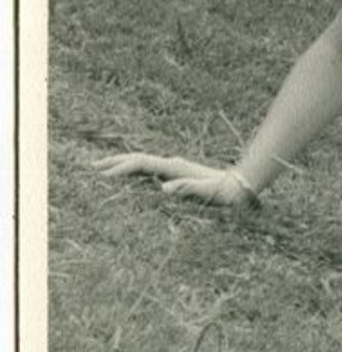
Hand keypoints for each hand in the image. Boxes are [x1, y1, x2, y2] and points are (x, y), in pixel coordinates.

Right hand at [94, 153, 258, 206]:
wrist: (239, 186)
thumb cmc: (224, 192)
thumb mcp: (208, 192)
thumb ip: (188, 188)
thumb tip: (164, 188)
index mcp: (175, 167)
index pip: (142, 163)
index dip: (122, 168)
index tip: (103, 176)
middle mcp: (171, 164)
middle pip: (137, 158)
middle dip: (115, 162)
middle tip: (91, 167)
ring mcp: (173, 168)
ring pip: (141, 163)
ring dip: (122, 165)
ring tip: (102, 170)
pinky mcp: (176, 175)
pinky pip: (148, 171)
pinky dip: (133, 172)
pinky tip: (127, 178)